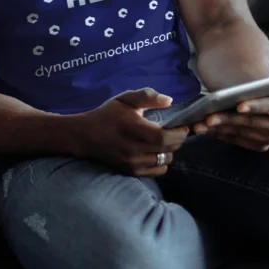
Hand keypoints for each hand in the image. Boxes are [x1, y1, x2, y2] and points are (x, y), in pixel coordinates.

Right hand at [68, 88, 189, 176]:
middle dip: (177, 140)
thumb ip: (147, 96)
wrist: (86, 135)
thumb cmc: (108, 114)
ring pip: (165, 160)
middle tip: (173, 131)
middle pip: (169, 149)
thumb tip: (169, 100)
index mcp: (135, 129)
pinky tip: (154, 152)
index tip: (181, 125)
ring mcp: (134, 163)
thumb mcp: (125, 99)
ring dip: (169, 151)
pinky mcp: (132, 171)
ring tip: (163, 142)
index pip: (167, 137)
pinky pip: (157, 170)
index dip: (180, 133)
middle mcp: (135, 149)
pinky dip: (161, 162)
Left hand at [192, 85, 268, 150]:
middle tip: (209, 115)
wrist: (255, 84)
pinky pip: (234, 139)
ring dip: (219, 129)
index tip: (239, 104)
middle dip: (230, 120)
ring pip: (241, 133)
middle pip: (254, 123)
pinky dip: (217, 134)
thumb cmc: (267, 78)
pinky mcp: (255, 143)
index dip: (258, 106)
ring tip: (200, 123)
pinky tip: (201, 128)